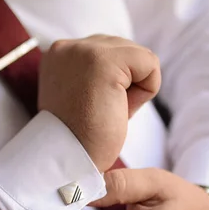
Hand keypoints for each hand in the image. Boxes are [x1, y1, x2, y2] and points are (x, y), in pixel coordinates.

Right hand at [38, 35, 160, 171]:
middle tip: (99, 114)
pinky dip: (146, 91)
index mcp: (58, 55)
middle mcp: (66, 46)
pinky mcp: (104, 61)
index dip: (113, 86)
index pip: (109, 52)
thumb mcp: (82, 97)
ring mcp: (83, 50)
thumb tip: (127, 70)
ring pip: (139, 56)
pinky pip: (150, 64)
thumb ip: (96, 76)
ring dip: (134, 90)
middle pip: (126, 50)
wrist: (70, 163)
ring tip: (106, 111)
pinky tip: (119, 109)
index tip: (90, 110)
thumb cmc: (81, 140)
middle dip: (124, 85)